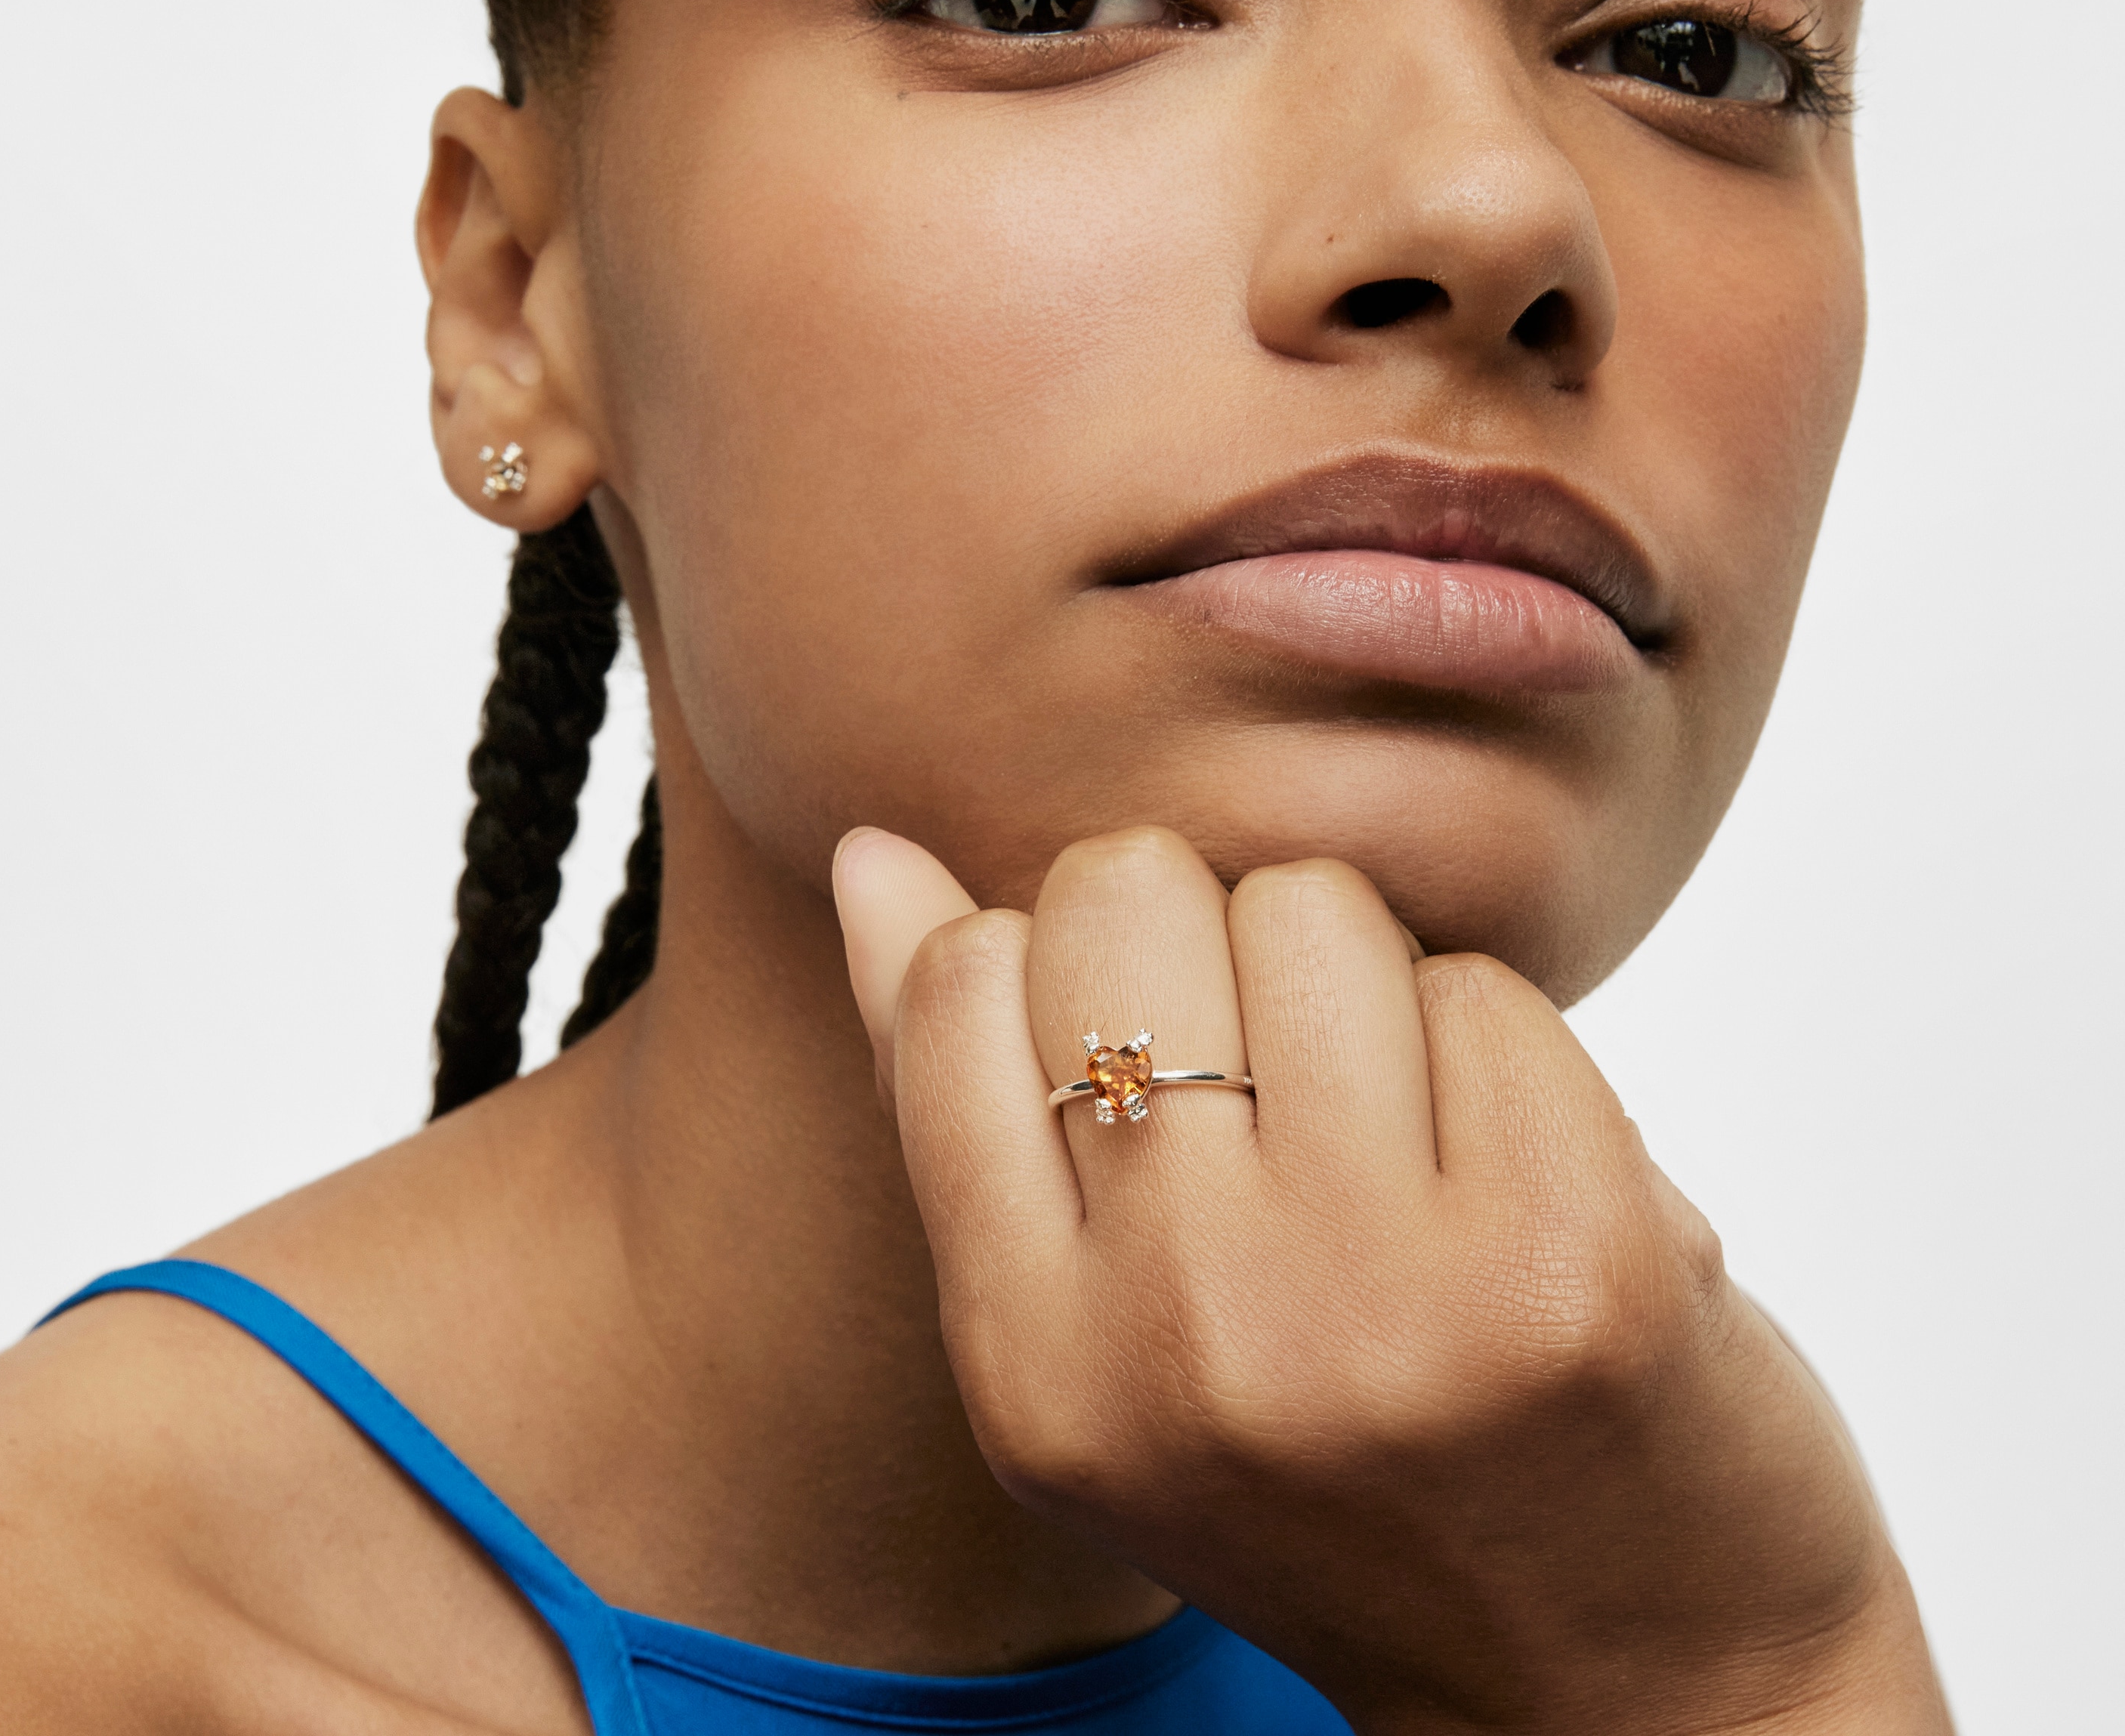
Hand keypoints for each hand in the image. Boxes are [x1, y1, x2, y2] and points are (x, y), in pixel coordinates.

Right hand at [834, 825, 1948, 1735]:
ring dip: (1361, 985)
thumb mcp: (1097, 1343)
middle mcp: (1187, 1338)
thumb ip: (963, 1101)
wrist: (1634, 1681)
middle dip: (1206, 939)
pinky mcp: (1575, 1256)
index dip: (1059, 960)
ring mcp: (1384, 1301)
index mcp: (1032, 1369)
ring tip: (1398, 1139)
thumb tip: (871, 853)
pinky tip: (1513, 1182)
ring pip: (1311, 908)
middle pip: (1129, 897)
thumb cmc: (1338, 1476)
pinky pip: (1479, 985)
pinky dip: (1496, 1051)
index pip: (962, 982)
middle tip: (1279, 1081)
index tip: (1144, 1052)